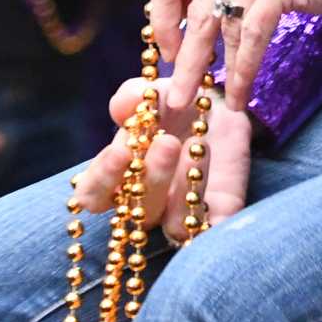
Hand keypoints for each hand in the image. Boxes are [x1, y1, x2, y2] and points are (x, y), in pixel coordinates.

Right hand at [69, 75, 253, 235]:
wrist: (226, 107)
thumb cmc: (179, 104)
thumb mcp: (157, 92)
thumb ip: (134, 95)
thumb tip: (124, 104)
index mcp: (120, 177)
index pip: (94, 194)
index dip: (103, 178)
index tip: (120, 151)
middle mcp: (145, 204)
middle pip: (135, 212)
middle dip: (151, 177)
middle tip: (168, 143)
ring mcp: (180, 216)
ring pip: (173, 224)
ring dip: (182, 188)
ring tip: (195, 148)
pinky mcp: (216, 219)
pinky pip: (210, 228)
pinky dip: (208, 210)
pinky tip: (211, 176)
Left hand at [150, 0, 321, 114]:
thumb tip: (192, 19)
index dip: (162, 21)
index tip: (168, 52)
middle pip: (191, 11)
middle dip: (181, 61)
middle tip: (175, 97)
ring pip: (220, 28)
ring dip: (211, 73)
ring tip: (207, 103)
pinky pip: (251, 37)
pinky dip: (242, 72)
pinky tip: (239, 96)